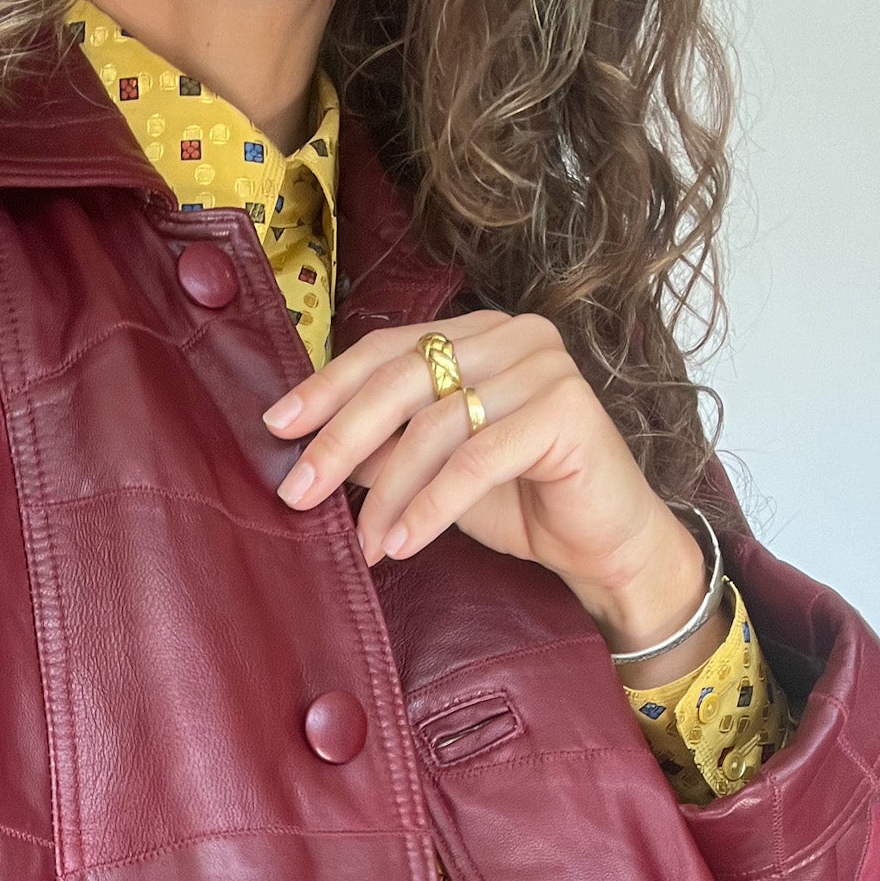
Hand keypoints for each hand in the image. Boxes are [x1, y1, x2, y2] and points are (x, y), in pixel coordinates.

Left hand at [263, 310, 727, 683]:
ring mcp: (543, 366)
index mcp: (477, 334)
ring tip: (363, 546)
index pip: (386, 350)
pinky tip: (402, 544)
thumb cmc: (522, 502)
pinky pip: (476, 459)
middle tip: (297, 494)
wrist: (603, 545)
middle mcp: (512, 335)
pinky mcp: (567, 409)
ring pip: (434, 426)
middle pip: (401, 380)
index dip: (327, 387)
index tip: (276, 428)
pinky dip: (432, 506)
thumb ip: (384, 447)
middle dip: (339, 441)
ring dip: (387, 494)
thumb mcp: (433, 472)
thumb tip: (309, 448)